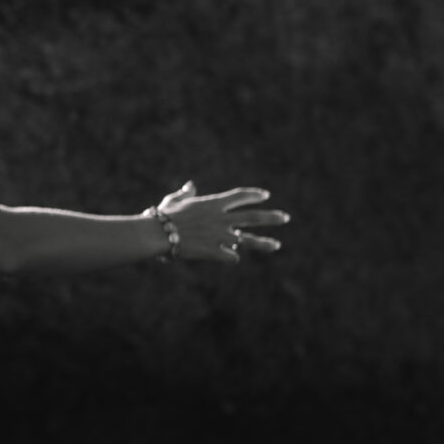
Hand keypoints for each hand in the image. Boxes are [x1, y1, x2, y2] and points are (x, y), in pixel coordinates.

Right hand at [158, 181, 288, 262]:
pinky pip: (230, 256)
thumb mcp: (174, 200)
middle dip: (270, 217)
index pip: (239, 196)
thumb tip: (190, 185)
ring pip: (247, 240)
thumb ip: (186, 194)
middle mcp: (221, 219)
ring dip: (263, 243)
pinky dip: (232, 256)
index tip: (266, 196)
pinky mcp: (214, 251)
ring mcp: (219, 236)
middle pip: (252, 217)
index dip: (253, 195)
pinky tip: (231, 258)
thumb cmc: (163, 216)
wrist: (158, 234)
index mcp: (213, 204)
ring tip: (277, 245)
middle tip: (285, 218)